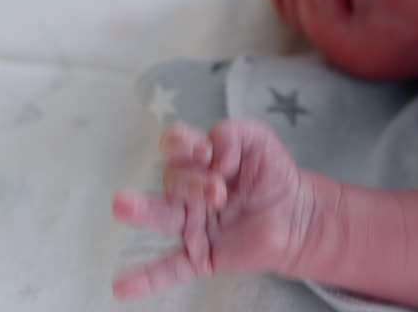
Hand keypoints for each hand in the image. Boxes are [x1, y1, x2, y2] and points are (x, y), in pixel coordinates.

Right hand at [111, 120, 306, 298]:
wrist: (296, 216)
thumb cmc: (272, 176)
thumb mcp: (258, 139)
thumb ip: (233, 133)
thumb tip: (213, 154)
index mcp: (200, 162)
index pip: (175, 146)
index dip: (183, 143)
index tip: (205, 151)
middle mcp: (189, 192)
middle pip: (173, 179)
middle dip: (194, 182)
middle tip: (218, 191)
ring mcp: (192, 224)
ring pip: (162, 217)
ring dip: (142, 210)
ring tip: (121, 205)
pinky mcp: (200, 255)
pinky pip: (169, 268)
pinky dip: (145, 277)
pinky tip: (122, 285)